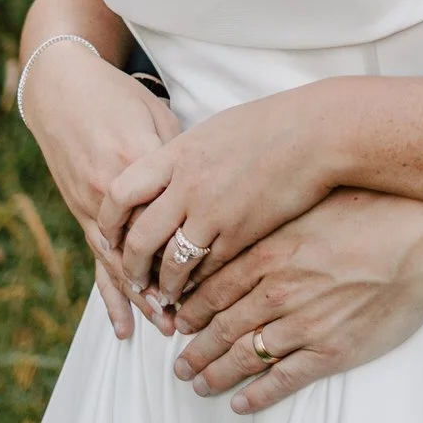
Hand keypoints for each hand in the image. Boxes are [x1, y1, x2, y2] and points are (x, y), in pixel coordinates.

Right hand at [22, 49, 181, 338]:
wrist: (61, 88)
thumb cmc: (118, 96)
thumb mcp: (156, 117)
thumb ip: (178, 158)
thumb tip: (208, 191)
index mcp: (138, 163)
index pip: (171, 215)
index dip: (195, 246)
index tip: (222, 271)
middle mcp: (112, 191)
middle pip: (145, 248)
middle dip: (170, 284)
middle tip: (198, 314)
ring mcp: (92, 205)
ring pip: (120, 263)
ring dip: (143, 298)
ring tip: (166, 327)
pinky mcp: (80, 211)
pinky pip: (98, 260)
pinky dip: (111, 293)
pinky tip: (123, 325)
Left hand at [99, 83, 341, 305]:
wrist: (315, 134)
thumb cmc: (268, 126)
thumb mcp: (211, 132)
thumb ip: (180, 157)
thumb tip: (161, 175)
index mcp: (176, 155)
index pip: (120, 193)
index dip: (108, 220)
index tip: (109, 237)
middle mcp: (188, 185)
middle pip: (139, 237)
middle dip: (130, 267)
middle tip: (132, 281)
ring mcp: (214, 212)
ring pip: (171, 262)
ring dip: (164, 285)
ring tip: (164, 297)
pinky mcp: (242, 234)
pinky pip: (208, 269)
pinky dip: (199, 284)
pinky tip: (199, 291)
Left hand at [171, 190, 422, 412]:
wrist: (421, 241)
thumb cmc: (372, 212)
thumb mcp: (310, 206)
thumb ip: (273, 224)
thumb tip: (241, 229)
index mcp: (268, 254)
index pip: (212, 289)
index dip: (189, 309)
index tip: (176, 319)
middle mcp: (276, 293)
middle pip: (220, 327)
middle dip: (194, 348)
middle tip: (177, 363)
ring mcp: (301, 326)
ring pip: (244, 357)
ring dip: (215, 374)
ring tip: (198, 385)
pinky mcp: (329, 352)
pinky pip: (283, 380)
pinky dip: (257, 395)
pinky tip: (240, 403)